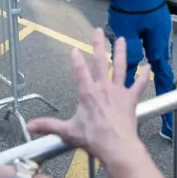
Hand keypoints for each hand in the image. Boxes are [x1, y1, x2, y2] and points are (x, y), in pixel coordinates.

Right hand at [26, 30, 147, 166]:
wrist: (116, 145)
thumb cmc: (93, 138)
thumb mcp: (67, 131)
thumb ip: (48, 126)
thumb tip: (30, 126)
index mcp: (87, 93)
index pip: (79, 71)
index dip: (76, 59)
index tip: (74, 49)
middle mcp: (103, 88)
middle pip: (100, 61)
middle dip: (98, 45)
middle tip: (97, 31)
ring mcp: (118, 91)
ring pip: (120, 67)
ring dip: (121, 52)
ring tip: (121, 40)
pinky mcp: (131, 99)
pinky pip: (139, 84)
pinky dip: (143, 75)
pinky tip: (147, 66)